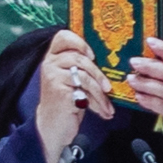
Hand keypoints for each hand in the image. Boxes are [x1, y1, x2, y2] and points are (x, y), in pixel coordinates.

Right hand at [34, 30, 103, 158]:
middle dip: (99, 73)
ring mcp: (52, 76)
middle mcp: (50, 64)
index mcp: (54, 57)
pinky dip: (98, 101)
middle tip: (108, 87)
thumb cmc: (68, 100)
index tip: (92, 55)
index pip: (62, 36)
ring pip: (85, 74)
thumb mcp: (74, 79)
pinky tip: (104, 111)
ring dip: (101, 92)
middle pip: (80, 57)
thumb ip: (83, 65)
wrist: (53, 126)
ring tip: (108, 104)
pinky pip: (85, 89)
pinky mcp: (58, 90)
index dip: (79, 41)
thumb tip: (112, 56)